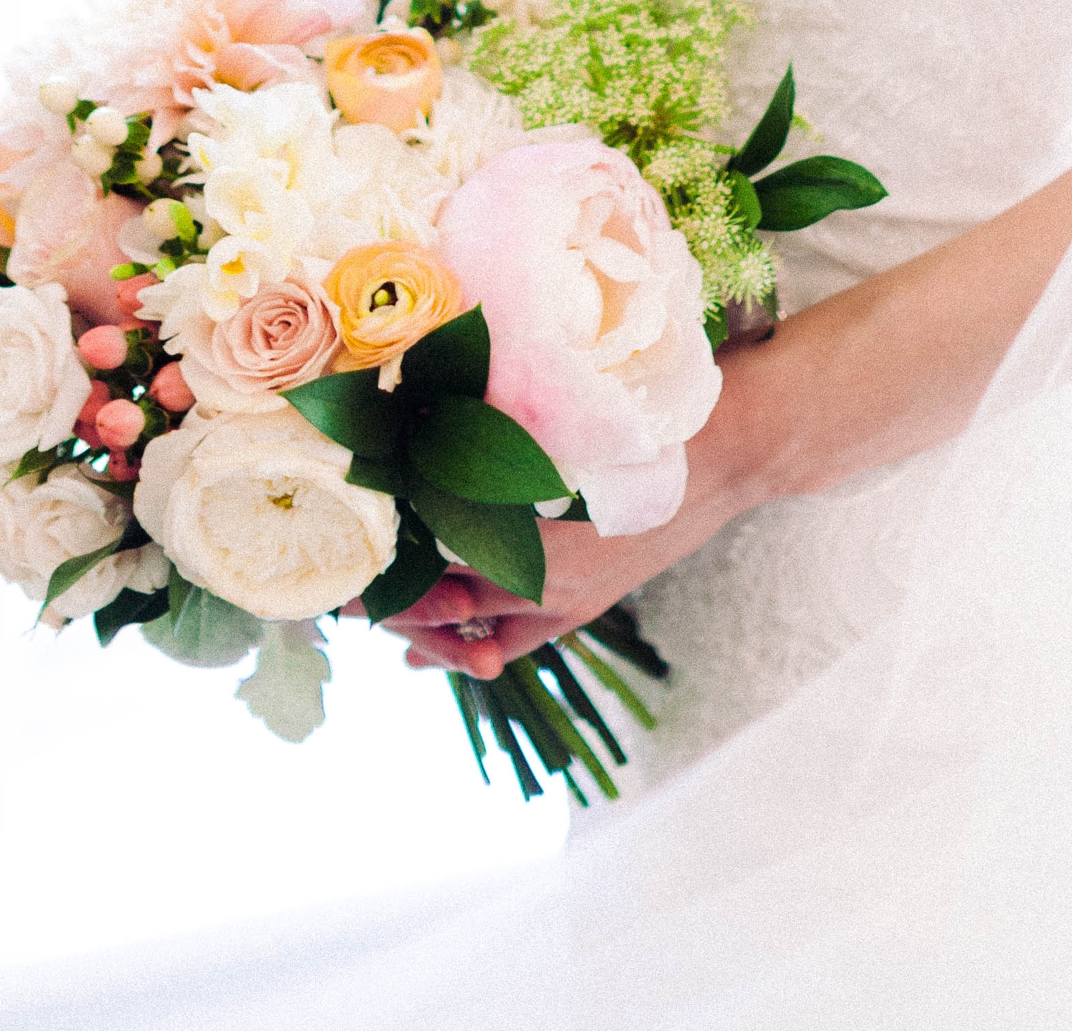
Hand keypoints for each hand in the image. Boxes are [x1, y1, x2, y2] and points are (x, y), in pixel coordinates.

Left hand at [355, 379, 769, 678]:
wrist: (735, 452)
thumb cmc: (649, 423)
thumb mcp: (567, 427)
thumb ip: (496, 434)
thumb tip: (420, 426)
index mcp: (539, 538)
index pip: (437, 563)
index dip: (386, 562)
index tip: (343, 550)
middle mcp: (549, 583)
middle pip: (444, 606)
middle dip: (389, 596)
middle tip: (336, 586)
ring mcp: (569, 601)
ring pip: (475, 634)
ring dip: (422, 622)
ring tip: (370, 611)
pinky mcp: (585, 603)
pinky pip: (515, 641)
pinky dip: (468, 646)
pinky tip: (430, 649)